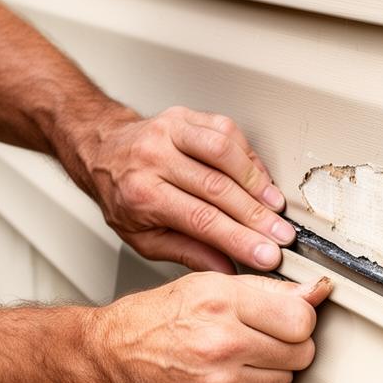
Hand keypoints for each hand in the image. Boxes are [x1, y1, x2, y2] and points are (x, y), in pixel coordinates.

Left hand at [78, 105, 295, 272]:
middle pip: (217, 188)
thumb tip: (226, 267)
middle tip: (280, 236)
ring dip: (257, 182)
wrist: (102, 151)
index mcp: (140, 194)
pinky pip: (226, 130)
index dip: (239, 238)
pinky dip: (248, 156)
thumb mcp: (142, 238)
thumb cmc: (122, 196)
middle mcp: (153, 157)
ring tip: (275, 207)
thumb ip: (185, 252)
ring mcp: (169, 131)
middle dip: (256, 216)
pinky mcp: (184, 115)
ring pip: (224, 153)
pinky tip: (259, 178)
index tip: (266, 254)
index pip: (200, 219)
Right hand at [89, 273, 332, 382]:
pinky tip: (222, 375)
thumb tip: (314, 292)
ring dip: (270, 369)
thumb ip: (266, 289)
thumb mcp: (206, 285)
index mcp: (221, 304)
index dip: (301, 318)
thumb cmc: (152, 318)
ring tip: (239, 354)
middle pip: (299, 354)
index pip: (301, 319)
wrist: (108, 358)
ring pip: (283, 382)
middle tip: (265, 335)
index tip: (290, 317)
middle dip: (290, 344)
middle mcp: (220, 345)